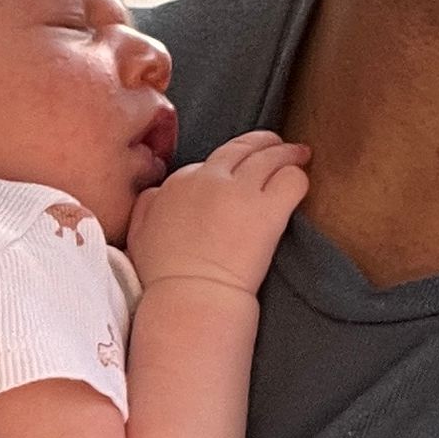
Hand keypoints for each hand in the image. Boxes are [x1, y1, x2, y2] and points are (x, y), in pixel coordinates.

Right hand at [123, 130, 310, 294]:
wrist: (190, 295)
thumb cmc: (164, 274)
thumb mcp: (138, 233)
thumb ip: (147, 205)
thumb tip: (158, 193)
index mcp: (180, 181)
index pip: (211, 161)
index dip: (227, 165)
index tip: (237, 171)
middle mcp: (211, 177)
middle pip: (243, 147)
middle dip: (263, 142)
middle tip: (277, 144)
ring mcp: (241, 191)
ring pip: (271, 156)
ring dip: (288, 153)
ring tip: (299, 154)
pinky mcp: (269, 210)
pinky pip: (291, 179)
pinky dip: (298, 178)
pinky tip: (300, 183)